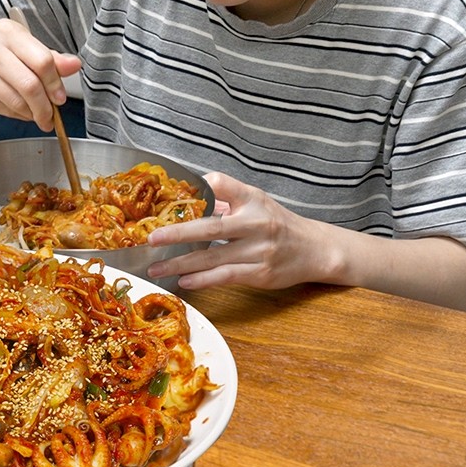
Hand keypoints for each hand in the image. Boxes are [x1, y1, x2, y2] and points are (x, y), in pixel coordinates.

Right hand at [0, 16, 80, 131]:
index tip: (59, 97)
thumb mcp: (23, 44)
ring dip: (31, 113)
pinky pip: (1, 110)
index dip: (55, 84)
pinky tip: (17, 109)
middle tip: (51, 115)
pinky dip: (15, 114)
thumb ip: (50, 57)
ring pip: (15, 102)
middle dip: (45, 106)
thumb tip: (74, 65)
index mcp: (7, 31)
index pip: (42, 61)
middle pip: (29, 85)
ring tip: (35, 113)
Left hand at [145, 172, 335, 290]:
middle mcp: (256, 223)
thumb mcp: (255, 200)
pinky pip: (226, 276)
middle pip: (211, 227)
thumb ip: (224, 196)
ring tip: (156, 268)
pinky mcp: (261, 273)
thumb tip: (188, 192)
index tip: (167, 199)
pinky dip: (203, 279)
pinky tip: (184, 281)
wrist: (314, 248)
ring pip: (213, 257)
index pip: (220, 186)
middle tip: (151, 239)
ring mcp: (259, 250)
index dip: (196, 190)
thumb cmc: (276, 223)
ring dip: (181, 264)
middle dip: (177, 233)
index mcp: (251, 200)